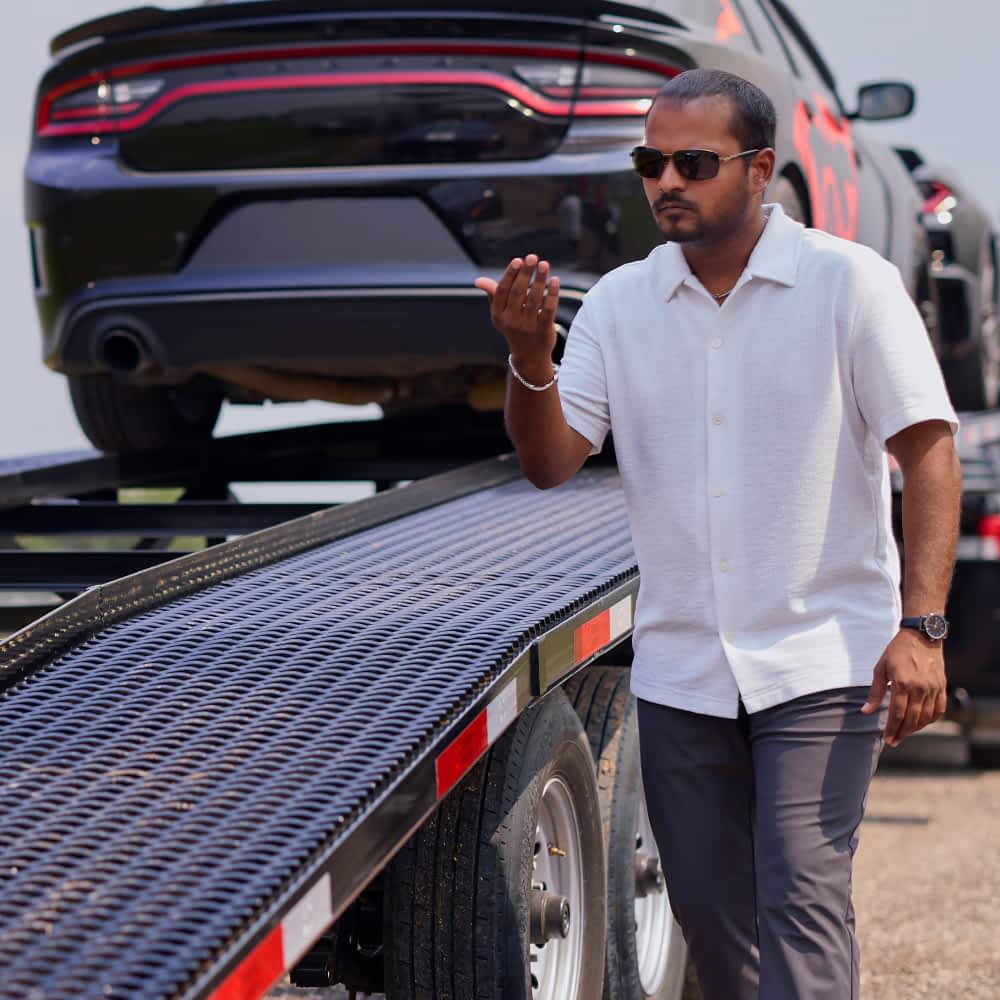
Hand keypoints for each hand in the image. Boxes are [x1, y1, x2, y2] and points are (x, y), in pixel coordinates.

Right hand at [474, 255, 560, 376]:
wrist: (529, 356)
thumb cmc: (514, 328)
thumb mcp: (501, 314)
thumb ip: (494, 295)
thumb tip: (478, 281)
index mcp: (498, 315)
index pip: (502, 292)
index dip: (510, 275)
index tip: (517, 260)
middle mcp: (511, 321)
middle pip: (517, 293)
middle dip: (525, 273)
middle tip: (532, 257)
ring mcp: (527, 327)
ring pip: (533, 299)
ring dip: (539, 280)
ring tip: (544, 264)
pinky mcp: (543, 331)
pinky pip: (548, 309)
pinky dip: (552, 294)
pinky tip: (555, 280)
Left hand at [861, 630, 946, 746]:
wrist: (921, 636)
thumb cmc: (897, 651)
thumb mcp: (881, 668)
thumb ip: (875, 692)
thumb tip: (866, 711)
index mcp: (903, 683)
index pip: (897, 713)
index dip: (892, 728)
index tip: (886, 738)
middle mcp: (920, 688)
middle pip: (912, 719)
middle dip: (902, 733)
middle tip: (894, 742)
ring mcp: (933, 688)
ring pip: (926, 717)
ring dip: (915, 729)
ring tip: (904, 734)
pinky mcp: (942, 687)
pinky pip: (939, 710)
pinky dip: (930, 720)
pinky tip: (921, 723)